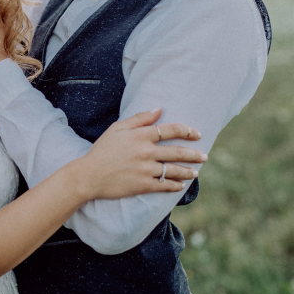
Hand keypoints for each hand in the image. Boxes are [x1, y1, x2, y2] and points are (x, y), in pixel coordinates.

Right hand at [75, 108, 207, 201]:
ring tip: (196, 172)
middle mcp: (146, 151)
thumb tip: (159, 109)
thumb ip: (140, 118)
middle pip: (177, 152)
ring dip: (188, 171)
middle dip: (194, 154)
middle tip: (205, 156)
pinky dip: (175, 185)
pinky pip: (164, 185)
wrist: (88, 175)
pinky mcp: (143, 185)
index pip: (171, 130)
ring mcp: (145, 169)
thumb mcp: (118, 128)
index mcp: (141, 135)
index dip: (187, 131)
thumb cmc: (102, 150)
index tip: (197, 134)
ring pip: (174, 170)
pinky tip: (181, 185)